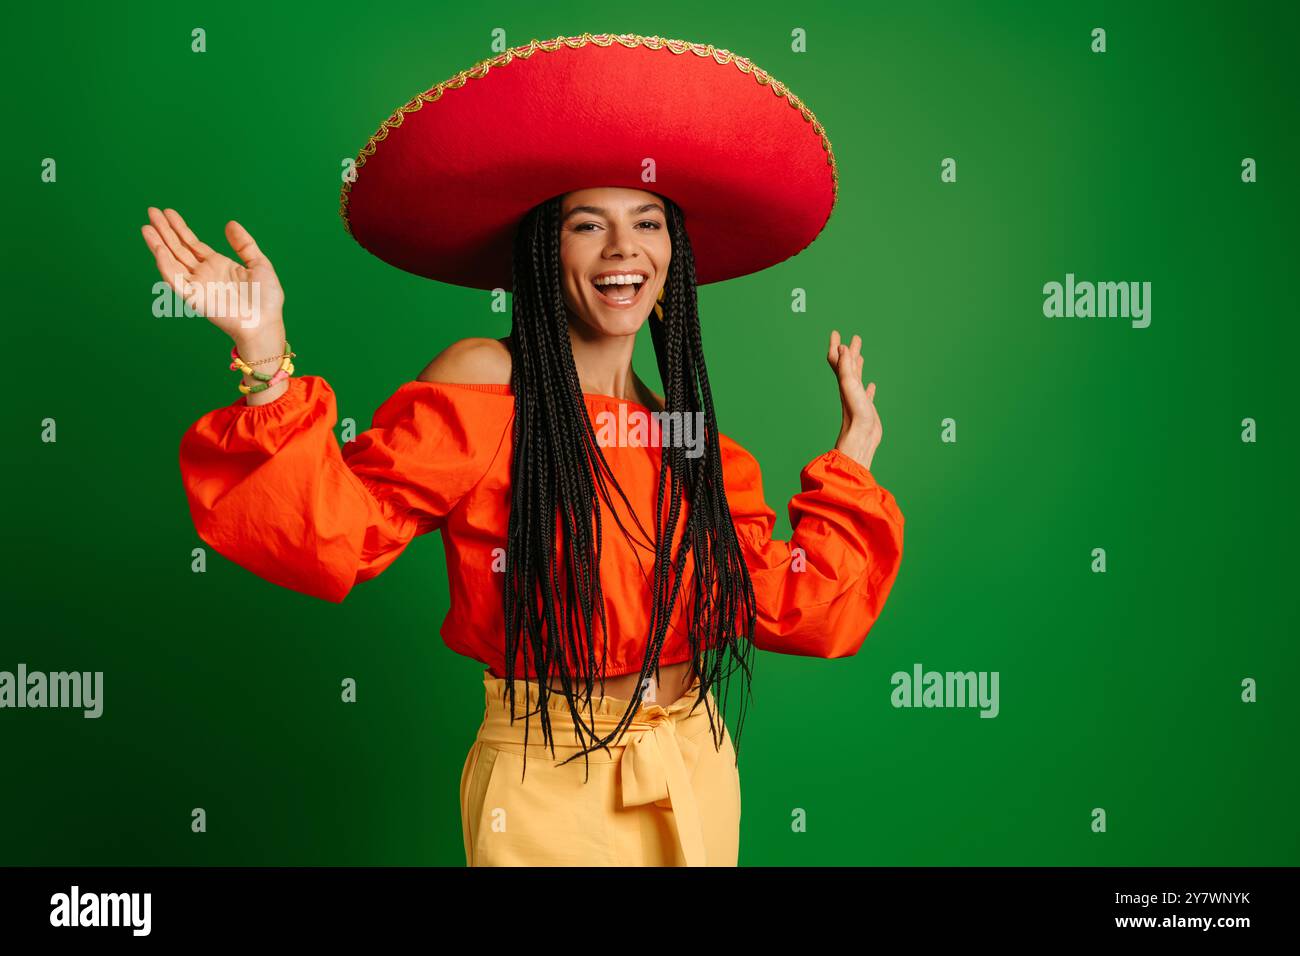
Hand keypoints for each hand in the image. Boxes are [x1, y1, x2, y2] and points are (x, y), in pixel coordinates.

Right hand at [141, 207, 284, 348]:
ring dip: (158, 244)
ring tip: (146, 226)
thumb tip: (230, 223)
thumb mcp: (259, 264)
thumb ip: (244, 244)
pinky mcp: (194, 297)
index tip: (167, 212)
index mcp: (217, 265)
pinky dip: (165, 264)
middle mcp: (204, 274)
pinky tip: (158, 248)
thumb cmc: (266, 299)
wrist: (265, 322)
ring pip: (172, 261)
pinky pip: (175, 280)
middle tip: (152, 211)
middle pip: (178, 248)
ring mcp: (197, 285)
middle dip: (165, 231)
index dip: (180, 228)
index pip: (192, 243)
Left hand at [827, 330, 882, 471]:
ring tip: (861, 356)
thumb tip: (841, 347)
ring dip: (858, 365)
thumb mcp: (849, 385)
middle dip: (849, 351)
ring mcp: (857, 398)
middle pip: (847, 365)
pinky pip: (866, 394)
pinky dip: (868, 387)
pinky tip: (871, 385)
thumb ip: (845, 366)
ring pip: (857, 378)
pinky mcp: (866, 408)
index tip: (835, 332)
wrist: (861, 437)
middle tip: (854, 338)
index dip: (835, 345)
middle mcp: (848, 388)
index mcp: (843, 381)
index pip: (837, 359)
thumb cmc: (855, 412)